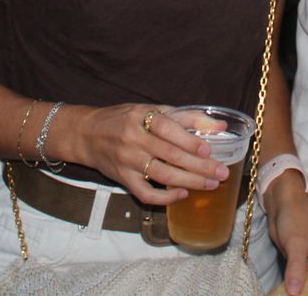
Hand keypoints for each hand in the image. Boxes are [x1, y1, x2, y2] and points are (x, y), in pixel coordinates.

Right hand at [65, 103, 227, 206]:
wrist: (86, 134)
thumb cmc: (122, 119)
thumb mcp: (149, 110)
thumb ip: (184, 117)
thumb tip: (219, 126)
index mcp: (139, 117)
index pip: (166, 128)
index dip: (187, 139)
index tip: (208, 149)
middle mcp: (132, 139)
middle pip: (169, 155)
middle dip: (199, 166)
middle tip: (221, 172)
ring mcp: (126, 161)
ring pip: (162, 175)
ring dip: (189, 181)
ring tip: (211, 184)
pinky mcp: (122, 179)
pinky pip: (145, 193)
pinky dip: (165, 197)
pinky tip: (182, 194)